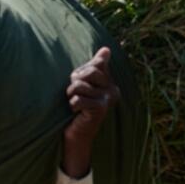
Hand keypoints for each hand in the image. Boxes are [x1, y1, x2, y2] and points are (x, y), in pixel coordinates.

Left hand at [58, 47, 117, 179]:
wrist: (77, 134)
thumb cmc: (78, 107)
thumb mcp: (85, 83)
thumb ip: (96, 66)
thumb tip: (107, 48)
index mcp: (110, 82)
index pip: (95, 64)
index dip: (81, 73)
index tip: (81, 85)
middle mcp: (113, 90)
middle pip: (88, 72)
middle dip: (75, 83)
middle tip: (75, 96)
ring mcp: (108, 100)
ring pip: (79, 86)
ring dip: (71, 96)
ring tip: (75, 106)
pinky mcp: (100, 109)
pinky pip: (78, 100)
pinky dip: (72, 106)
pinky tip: (76, 113)